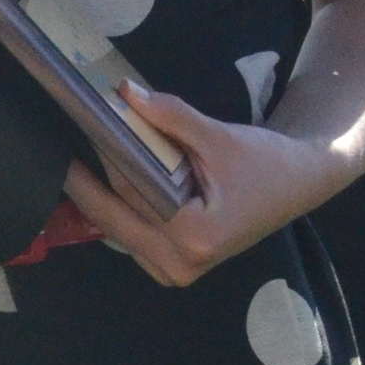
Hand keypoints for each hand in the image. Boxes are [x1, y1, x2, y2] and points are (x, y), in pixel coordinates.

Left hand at [63, 90, 337, 287]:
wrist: (300, 183)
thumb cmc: (268, 163)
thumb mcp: (219, 137)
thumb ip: (170, 117)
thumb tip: (124, 93)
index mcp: (194, 238)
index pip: (130, 192)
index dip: (102, 156)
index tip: (79, 128)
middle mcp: (180, 265)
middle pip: (117, 215)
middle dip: (89, 179)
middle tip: (64, 145)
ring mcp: (175, 272)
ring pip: (119, 229)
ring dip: (101, 194)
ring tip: (79, 159)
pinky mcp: (173, 266)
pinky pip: (133, 235)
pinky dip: (121, 207)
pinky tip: (104, 180)